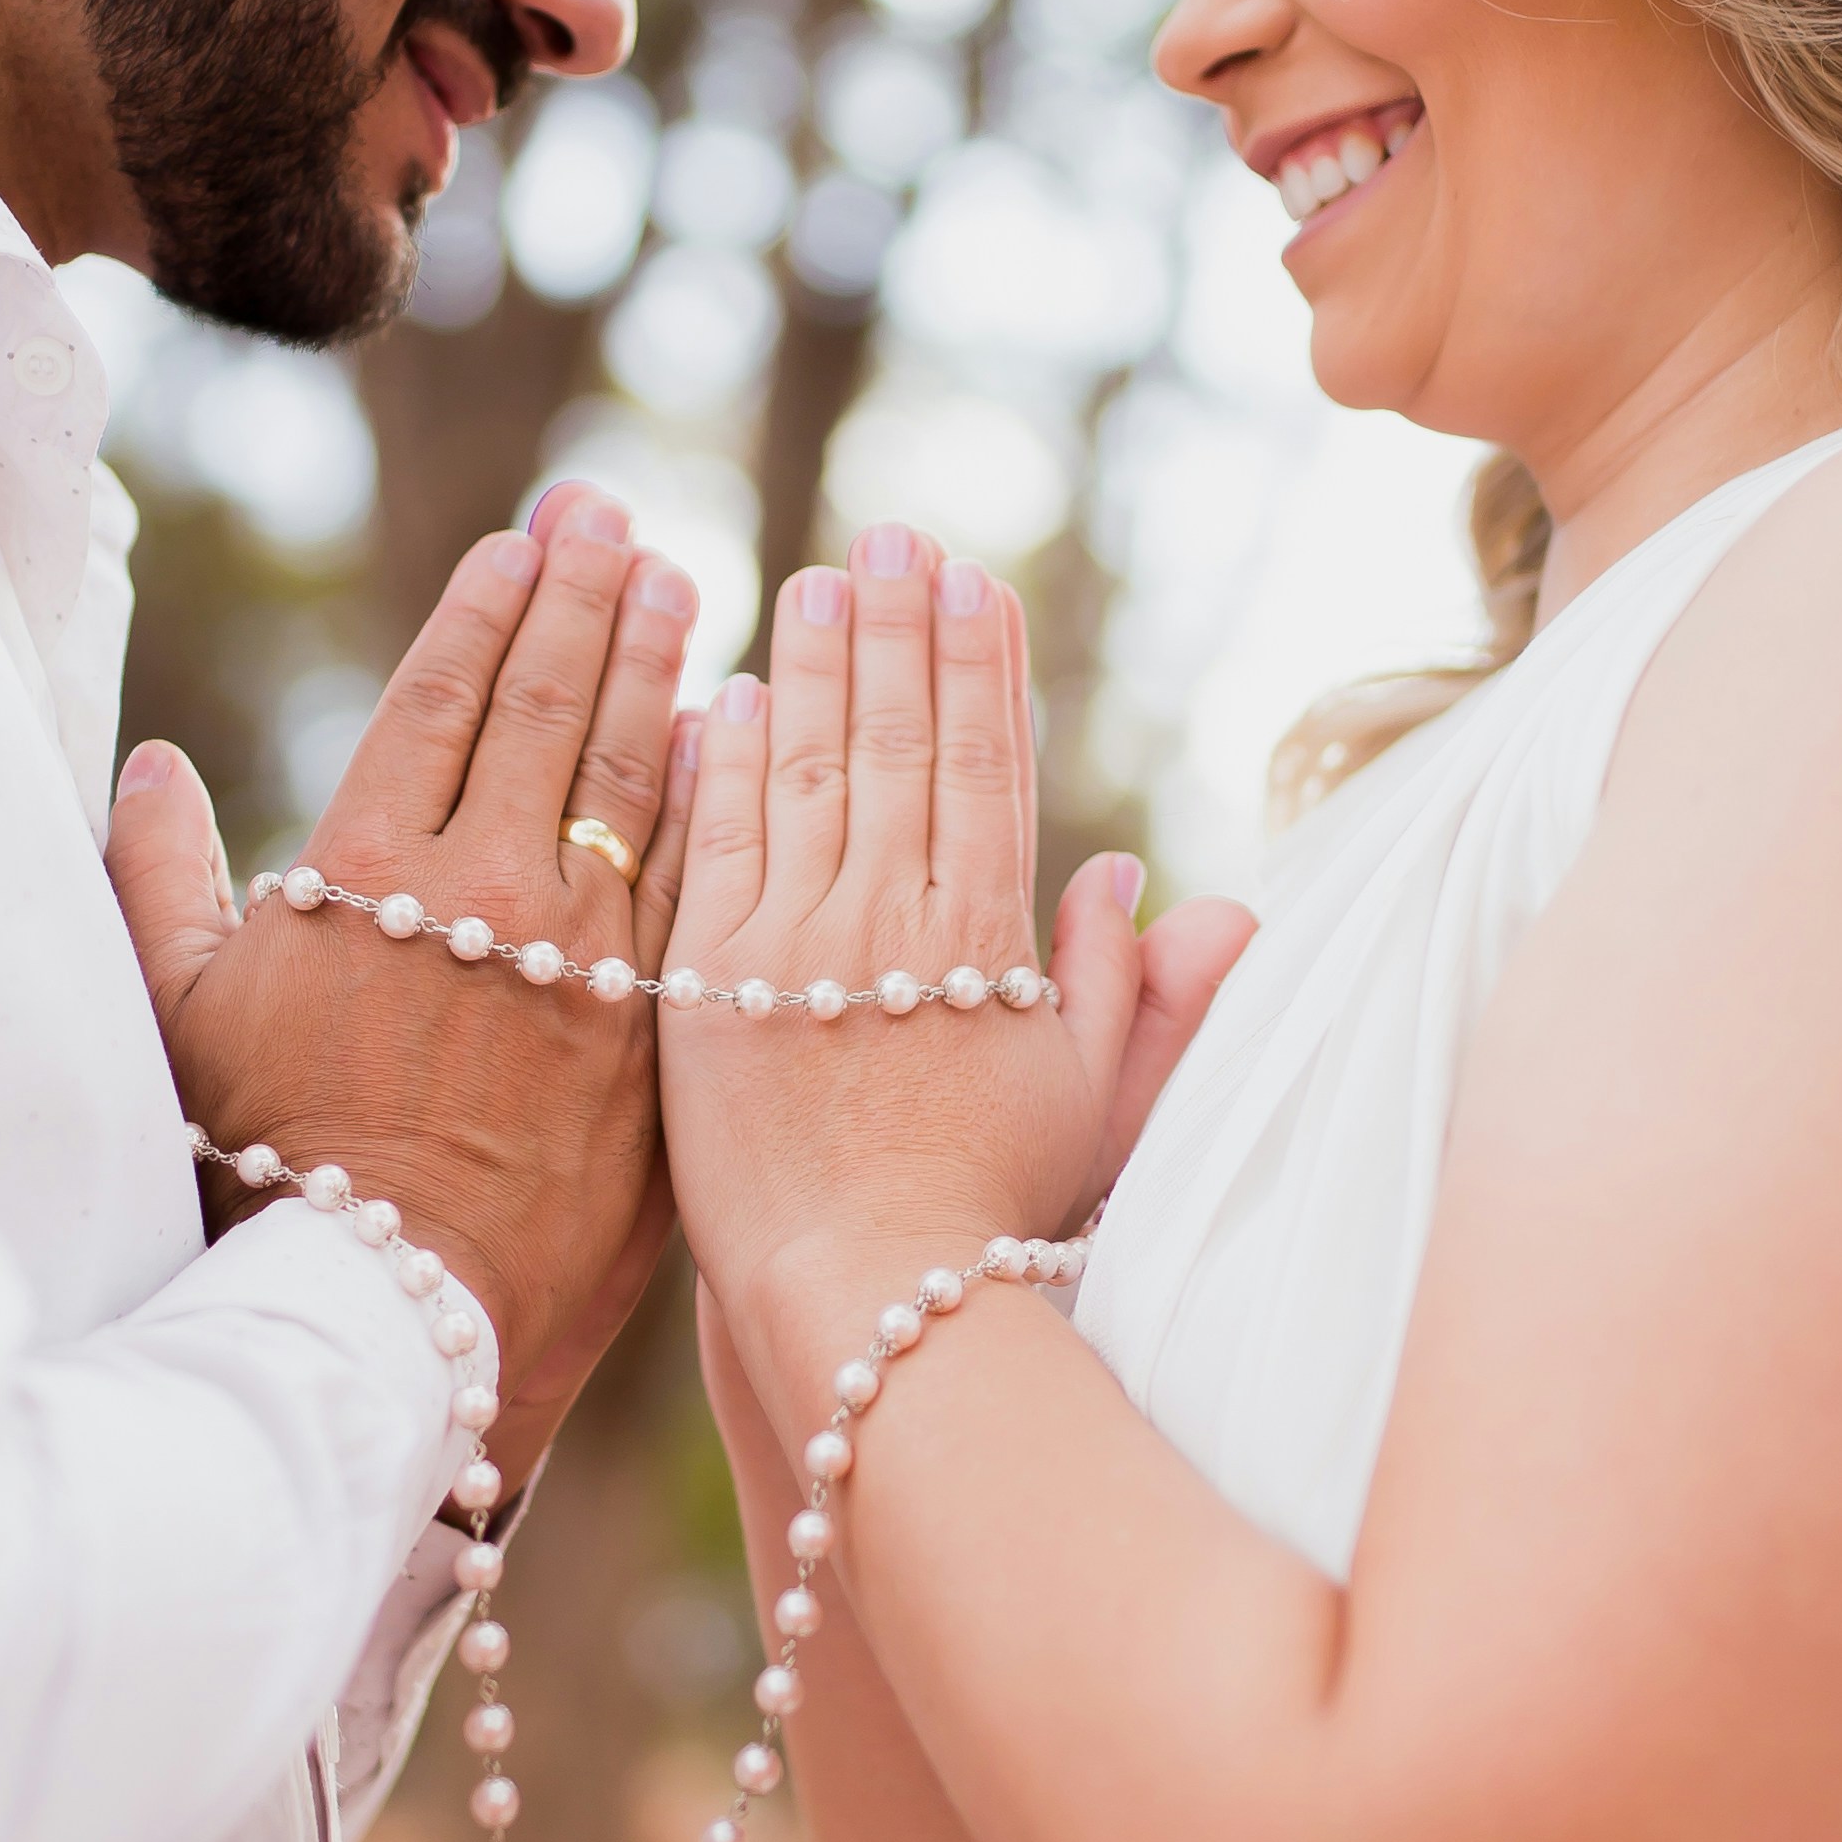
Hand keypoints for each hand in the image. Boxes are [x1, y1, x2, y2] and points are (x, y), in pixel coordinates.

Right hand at [109, 483, 698, 1451]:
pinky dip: (713, 794)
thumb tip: (147, 769)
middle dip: (584, 599)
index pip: (439, 697)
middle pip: (546, 707)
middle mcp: (482, 891)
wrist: (393, 1308)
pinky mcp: (651, 1021)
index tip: (525, 540)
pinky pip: (692, 879)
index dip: (487, 607)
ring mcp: (579, 954)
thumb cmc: (264, 1168)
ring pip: (632, 774)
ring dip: (657, 667)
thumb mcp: (179, 1017)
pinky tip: (734, 730)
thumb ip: (158, 879)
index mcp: (366, 873)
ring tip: (677, 587)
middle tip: (616, 524)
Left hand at [656, 528, 1237, 1459]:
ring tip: (813, 580)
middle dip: (899, 627)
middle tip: (890, 540)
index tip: (973, 582)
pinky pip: (714, 844)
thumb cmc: (990, 1218)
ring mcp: (793, 947)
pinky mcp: (706, 983)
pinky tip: (724, 694)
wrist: (866, 1301)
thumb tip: (1136, 880)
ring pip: (805, 769)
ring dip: (811, 663)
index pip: (987, 764)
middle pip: (897, 739)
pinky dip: (722, 761)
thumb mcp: (1089, 1100)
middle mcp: (892, 923)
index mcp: (987, 941)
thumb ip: (1123, 986)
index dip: (981, 665)